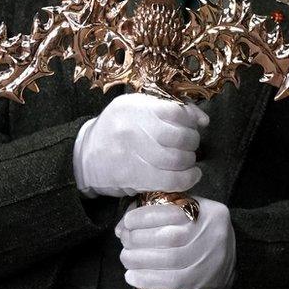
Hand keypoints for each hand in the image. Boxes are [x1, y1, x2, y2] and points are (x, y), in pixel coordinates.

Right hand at [72, 93, 208, 197]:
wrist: (85, 156)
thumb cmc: (116, 128)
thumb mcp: (136, 107)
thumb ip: (168, 108)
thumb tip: (202, 120)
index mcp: (135, 107)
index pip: (175, 111)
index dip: (191, 120)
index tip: (194, 125)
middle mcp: (133, 129)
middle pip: (179, 137)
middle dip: (193, 142)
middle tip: (192, 144)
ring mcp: (132, 155)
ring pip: (177, 161)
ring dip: (190, 162)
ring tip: (189, 160)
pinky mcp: (134, 178)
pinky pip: (169, 181)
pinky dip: (186, 180)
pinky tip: (190, 175)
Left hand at [116, 196, 235, 288]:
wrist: (232, 258)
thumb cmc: (200, 231)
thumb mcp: (188, 211)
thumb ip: (161, 210)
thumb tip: (125, 222)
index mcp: (205, 211)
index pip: (172, 211)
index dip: (145, 217)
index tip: (127, 222)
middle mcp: (210, 233)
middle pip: (169, 237)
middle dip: (139, 239)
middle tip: (123, 241)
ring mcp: (207, 258)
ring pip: (169, 261)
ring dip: (140, 260)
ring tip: (125, 258)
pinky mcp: (200, 280)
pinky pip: (172, 282)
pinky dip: (148, 279)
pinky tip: (132, 276)